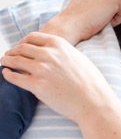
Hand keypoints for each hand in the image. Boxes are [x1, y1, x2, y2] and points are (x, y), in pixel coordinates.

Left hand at [1, 31, 120, 138]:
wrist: (94, 101)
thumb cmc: (91, 82)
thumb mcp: (79, 59)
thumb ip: (64, 53)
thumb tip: (54, 55)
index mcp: (59, 45)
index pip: (32, 38)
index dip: (22, 42)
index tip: (20, 47)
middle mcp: (48, 54)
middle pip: (22, 48)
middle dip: (13, 51)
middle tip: (9, 56)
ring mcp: (41, 69)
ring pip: (15, 61)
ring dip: (7, 61)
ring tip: (4, 63)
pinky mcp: (36, 85)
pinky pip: (15, 77)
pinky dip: (8, 75)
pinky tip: (6, 74)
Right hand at [41, 0, 120, 44]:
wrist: (71, 25)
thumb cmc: (78, 20)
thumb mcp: (89, 3)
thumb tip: (110, 5)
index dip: (104, 8)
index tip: (92, 12)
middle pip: (119, 2)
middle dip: (110, 11)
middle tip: (95, 15)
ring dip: (113, 16)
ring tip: (98, 16)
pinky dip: (116, 21)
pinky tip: (102, 18)